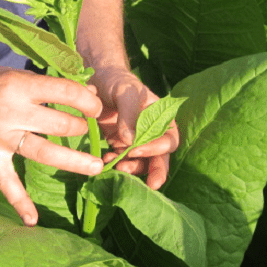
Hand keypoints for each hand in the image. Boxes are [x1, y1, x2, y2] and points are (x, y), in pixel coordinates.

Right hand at [0, 63, 103, 225]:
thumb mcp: (14, 73)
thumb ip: (47, 86)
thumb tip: (87, 91)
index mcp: (18, 86)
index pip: (63, 92)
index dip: (87, 100)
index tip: (96, 107)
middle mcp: (10, 112)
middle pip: (58, 125)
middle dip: (80, 127)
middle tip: (87, 128)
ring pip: (43, 152)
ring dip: (72, 160)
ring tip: (95, 166)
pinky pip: (5, 182)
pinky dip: (19, 201)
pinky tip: (32, 220)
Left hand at [90, 67, 178, 189]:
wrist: (98, 81)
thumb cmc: (118, 81)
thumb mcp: (125, 92)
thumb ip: (129, 114)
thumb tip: (130, 141)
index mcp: (162, 118)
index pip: (168, 139)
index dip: (156, 148)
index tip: (135, 149)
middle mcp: (153, 133)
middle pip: (160, 157)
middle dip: (155, 171)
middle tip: (151, 185)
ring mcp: (136, 141)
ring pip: (142, 163)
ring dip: (132, 169)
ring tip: (118, 167)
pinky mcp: (121, 146)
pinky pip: (123, 160)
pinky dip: (116, 164)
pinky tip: (106, 160)